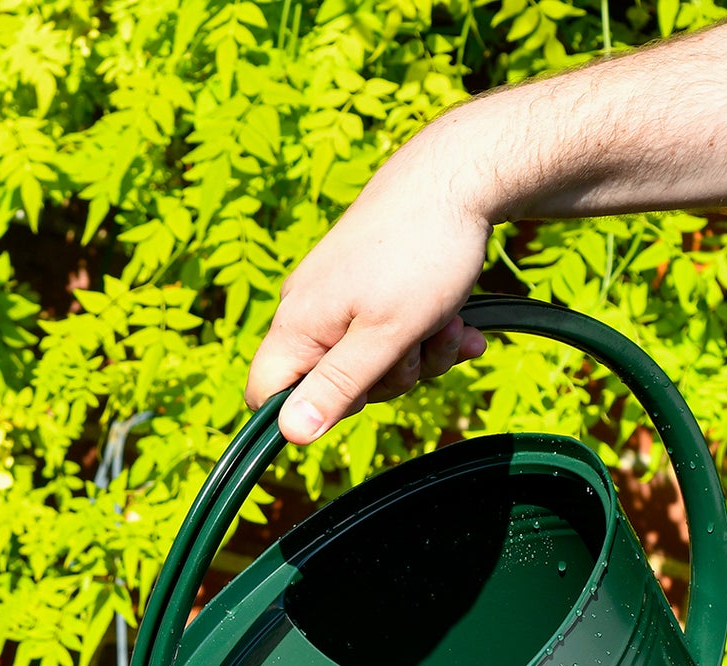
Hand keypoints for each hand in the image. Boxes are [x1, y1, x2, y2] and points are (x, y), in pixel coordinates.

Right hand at [245, 131, 493, 445]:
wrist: (461, 171)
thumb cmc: (422, 252)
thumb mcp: (384, 335)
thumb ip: (337, 387)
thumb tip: (291, 434)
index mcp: (296, 324)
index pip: (265, 395)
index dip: (303, 413)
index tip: (357, 398)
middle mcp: (308, 311)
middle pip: (330, 386)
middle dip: (386, 380)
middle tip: (418, 346)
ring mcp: (340, 297)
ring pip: (371, 362)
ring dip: (418, 355)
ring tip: (449, 322)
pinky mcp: (371, 284)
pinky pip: (391, 332)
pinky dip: (427, 334)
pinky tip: (459, 323)